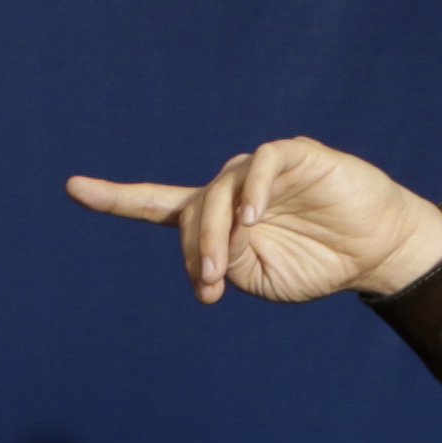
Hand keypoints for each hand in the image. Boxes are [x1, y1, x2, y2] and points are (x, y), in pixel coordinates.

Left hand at [67, 137, 441, 306]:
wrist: (368, 255)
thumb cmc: (310, 266)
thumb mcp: (255, 276)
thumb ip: (224, 260)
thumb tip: (208, 245)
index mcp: (213, 222)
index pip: (155, 205)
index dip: (115, 198)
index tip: (73, 187)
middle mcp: (230, 191)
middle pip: (191, 212)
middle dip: (194, 252)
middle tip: (209, 286)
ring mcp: (262, 172)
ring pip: (219, 190)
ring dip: (214, 233)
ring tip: (223, 269)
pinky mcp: (296, 156)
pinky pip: (262, 163)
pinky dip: (253, 188)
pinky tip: (254, 217)